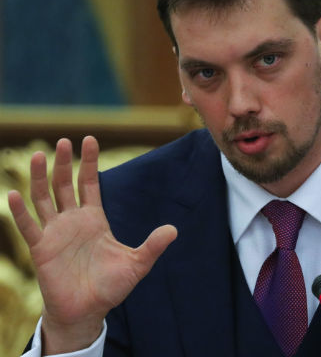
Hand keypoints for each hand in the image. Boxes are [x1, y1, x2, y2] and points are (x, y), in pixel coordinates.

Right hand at [7, 136, 176, 353]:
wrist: (88, 311)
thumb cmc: (111, 287)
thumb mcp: (137, 264)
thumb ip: (153, 246)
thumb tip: (174, 230)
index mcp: (95, 219)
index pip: (90, 183)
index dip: (89, 162)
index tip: (90, 139)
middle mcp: (73, 221)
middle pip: (65, 184)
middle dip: (63, 163)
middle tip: (64, 140)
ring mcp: (55, 233)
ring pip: (44, 198)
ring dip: (40, 177)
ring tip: (39, 154)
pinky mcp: (41, 249)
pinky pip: (29, 226)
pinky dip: (21, 211)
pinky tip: (14, 193)